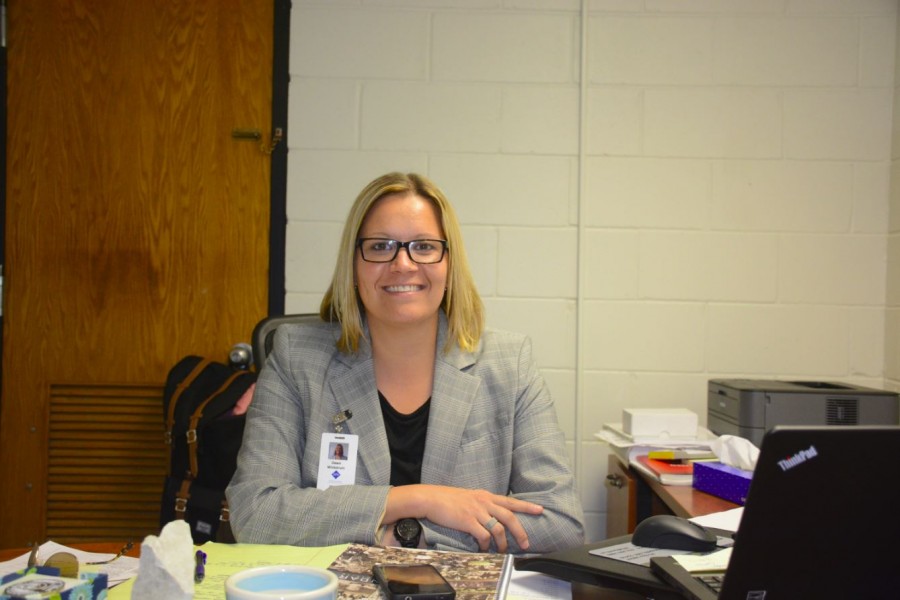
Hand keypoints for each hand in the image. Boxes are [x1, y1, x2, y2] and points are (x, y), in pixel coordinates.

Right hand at [387, 485, 543, 551]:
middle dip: (520, 532)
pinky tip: (483, 549)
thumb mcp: (469, 497)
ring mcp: (476, 511)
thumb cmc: (447, 499)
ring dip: (502, 543)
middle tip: (526, 544)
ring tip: (501, 551)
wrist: (430, 498)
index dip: (526, 506)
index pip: (511, 501)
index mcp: (486, 496)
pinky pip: (483, 536)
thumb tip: (491, 515)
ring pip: (498, 529)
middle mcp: (484, 502)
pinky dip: (486, 545)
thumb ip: (482, 504)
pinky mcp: (467, 521)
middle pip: (510, 516)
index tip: (540, 510)